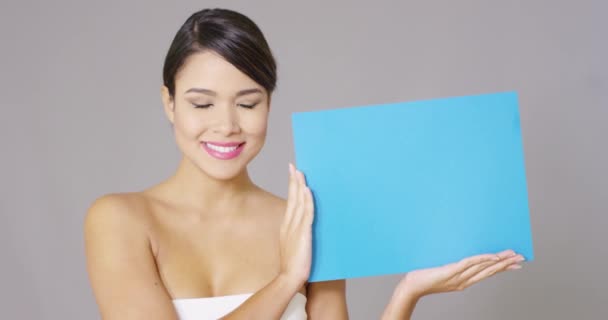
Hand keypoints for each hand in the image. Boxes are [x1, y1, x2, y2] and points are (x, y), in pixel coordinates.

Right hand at [278, 163, 314, 287]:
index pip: (290, 201)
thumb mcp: (293, 244)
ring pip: (299, 202)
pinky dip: (307, 201)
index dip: (291, 186)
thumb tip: (304, 225)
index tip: (293, 173)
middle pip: (292, 198)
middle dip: (294, 181)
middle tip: (294, 167)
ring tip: (301, 173)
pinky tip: (308, 190)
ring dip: (300, 186)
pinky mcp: (303, 234)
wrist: (289, 278)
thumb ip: (297, 233)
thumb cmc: (293, 264)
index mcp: (286, 226)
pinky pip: (306, 213)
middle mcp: (289, 224)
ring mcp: (295, 228)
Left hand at [395, 249, 524, 299]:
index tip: (516, 263)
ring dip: (499, 261)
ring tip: (512, 255)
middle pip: (489, 271)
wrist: (410, 286)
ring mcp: (458, 277)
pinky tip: (492, 257)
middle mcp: (464, 280)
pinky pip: (469, 264)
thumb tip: (459, 249)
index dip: (502, 268)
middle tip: (522, 257)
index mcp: (463, 280)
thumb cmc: (423, 277)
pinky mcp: (450, 271)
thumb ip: (452, 263)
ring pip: (483, 267)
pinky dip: (482, 260)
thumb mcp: (441, 270)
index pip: (487, 273)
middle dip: (507, 264)